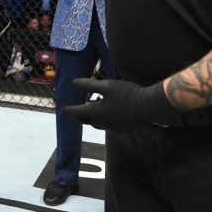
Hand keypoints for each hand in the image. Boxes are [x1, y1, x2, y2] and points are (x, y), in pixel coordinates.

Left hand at [64, 78, 183, 131]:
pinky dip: (102, 119)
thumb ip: (88, 84)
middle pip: (85, 120)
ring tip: (90, 109)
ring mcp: (112, 127)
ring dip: (91, 117)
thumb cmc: (127, 93)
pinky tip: (107, 112)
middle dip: (78, 115)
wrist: (149, 107)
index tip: (62, 108)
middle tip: (74, 110)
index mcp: (95, 112)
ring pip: (96, 123)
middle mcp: (101, 122)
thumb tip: (73, 83)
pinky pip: (107, 125)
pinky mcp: (121, 128)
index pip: (76, 112)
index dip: (68, 109)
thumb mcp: (107, 85)